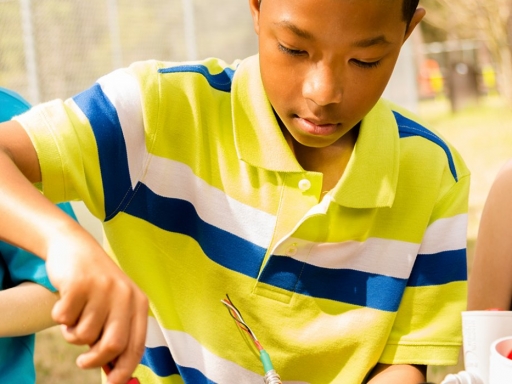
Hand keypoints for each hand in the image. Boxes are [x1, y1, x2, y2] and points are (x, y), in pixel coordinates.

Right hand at [45, 231, 147, 383]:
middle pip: (112, 345)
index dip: (124, 370)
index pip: (136, 345)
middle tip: (83, 361)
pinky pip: (64, 319)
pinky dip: (60, 316)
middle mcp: (124, 294)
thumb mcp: (115, 305)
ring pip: (83, 335)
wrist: (76, 247)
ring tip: (76, 314)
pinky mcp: (79, 283)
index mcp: (139, 303)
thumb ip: (117, 334)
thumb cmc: (96, 285)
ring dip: (73, 332)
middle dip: (94, 360)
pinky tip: (67, 300)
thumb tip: (115, 373)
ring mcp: (102, 288)